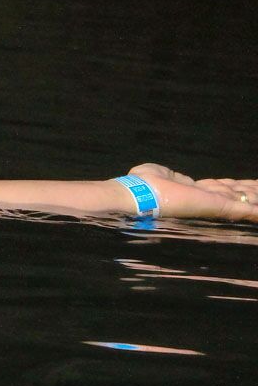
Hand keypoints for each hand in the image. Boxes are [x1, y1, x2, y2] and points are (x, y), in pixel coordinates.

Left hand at [130, 163, 257, 221]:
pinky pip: (241, 210)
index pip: (221, 188)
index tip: (251, 184)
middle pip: (236, 192)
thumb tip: (183, 179)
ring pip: (242, 200)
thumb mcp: (164, 174)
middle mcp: (206, 197)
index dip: (237, 186)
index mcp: (194, 189)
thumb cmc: (145, 182)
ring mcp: (213, 202)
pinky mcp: (216, 206)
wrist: (139, 195)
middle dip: (252, 191)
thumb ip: (176, 177)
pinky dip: (254, 212)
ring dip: (256, 198)